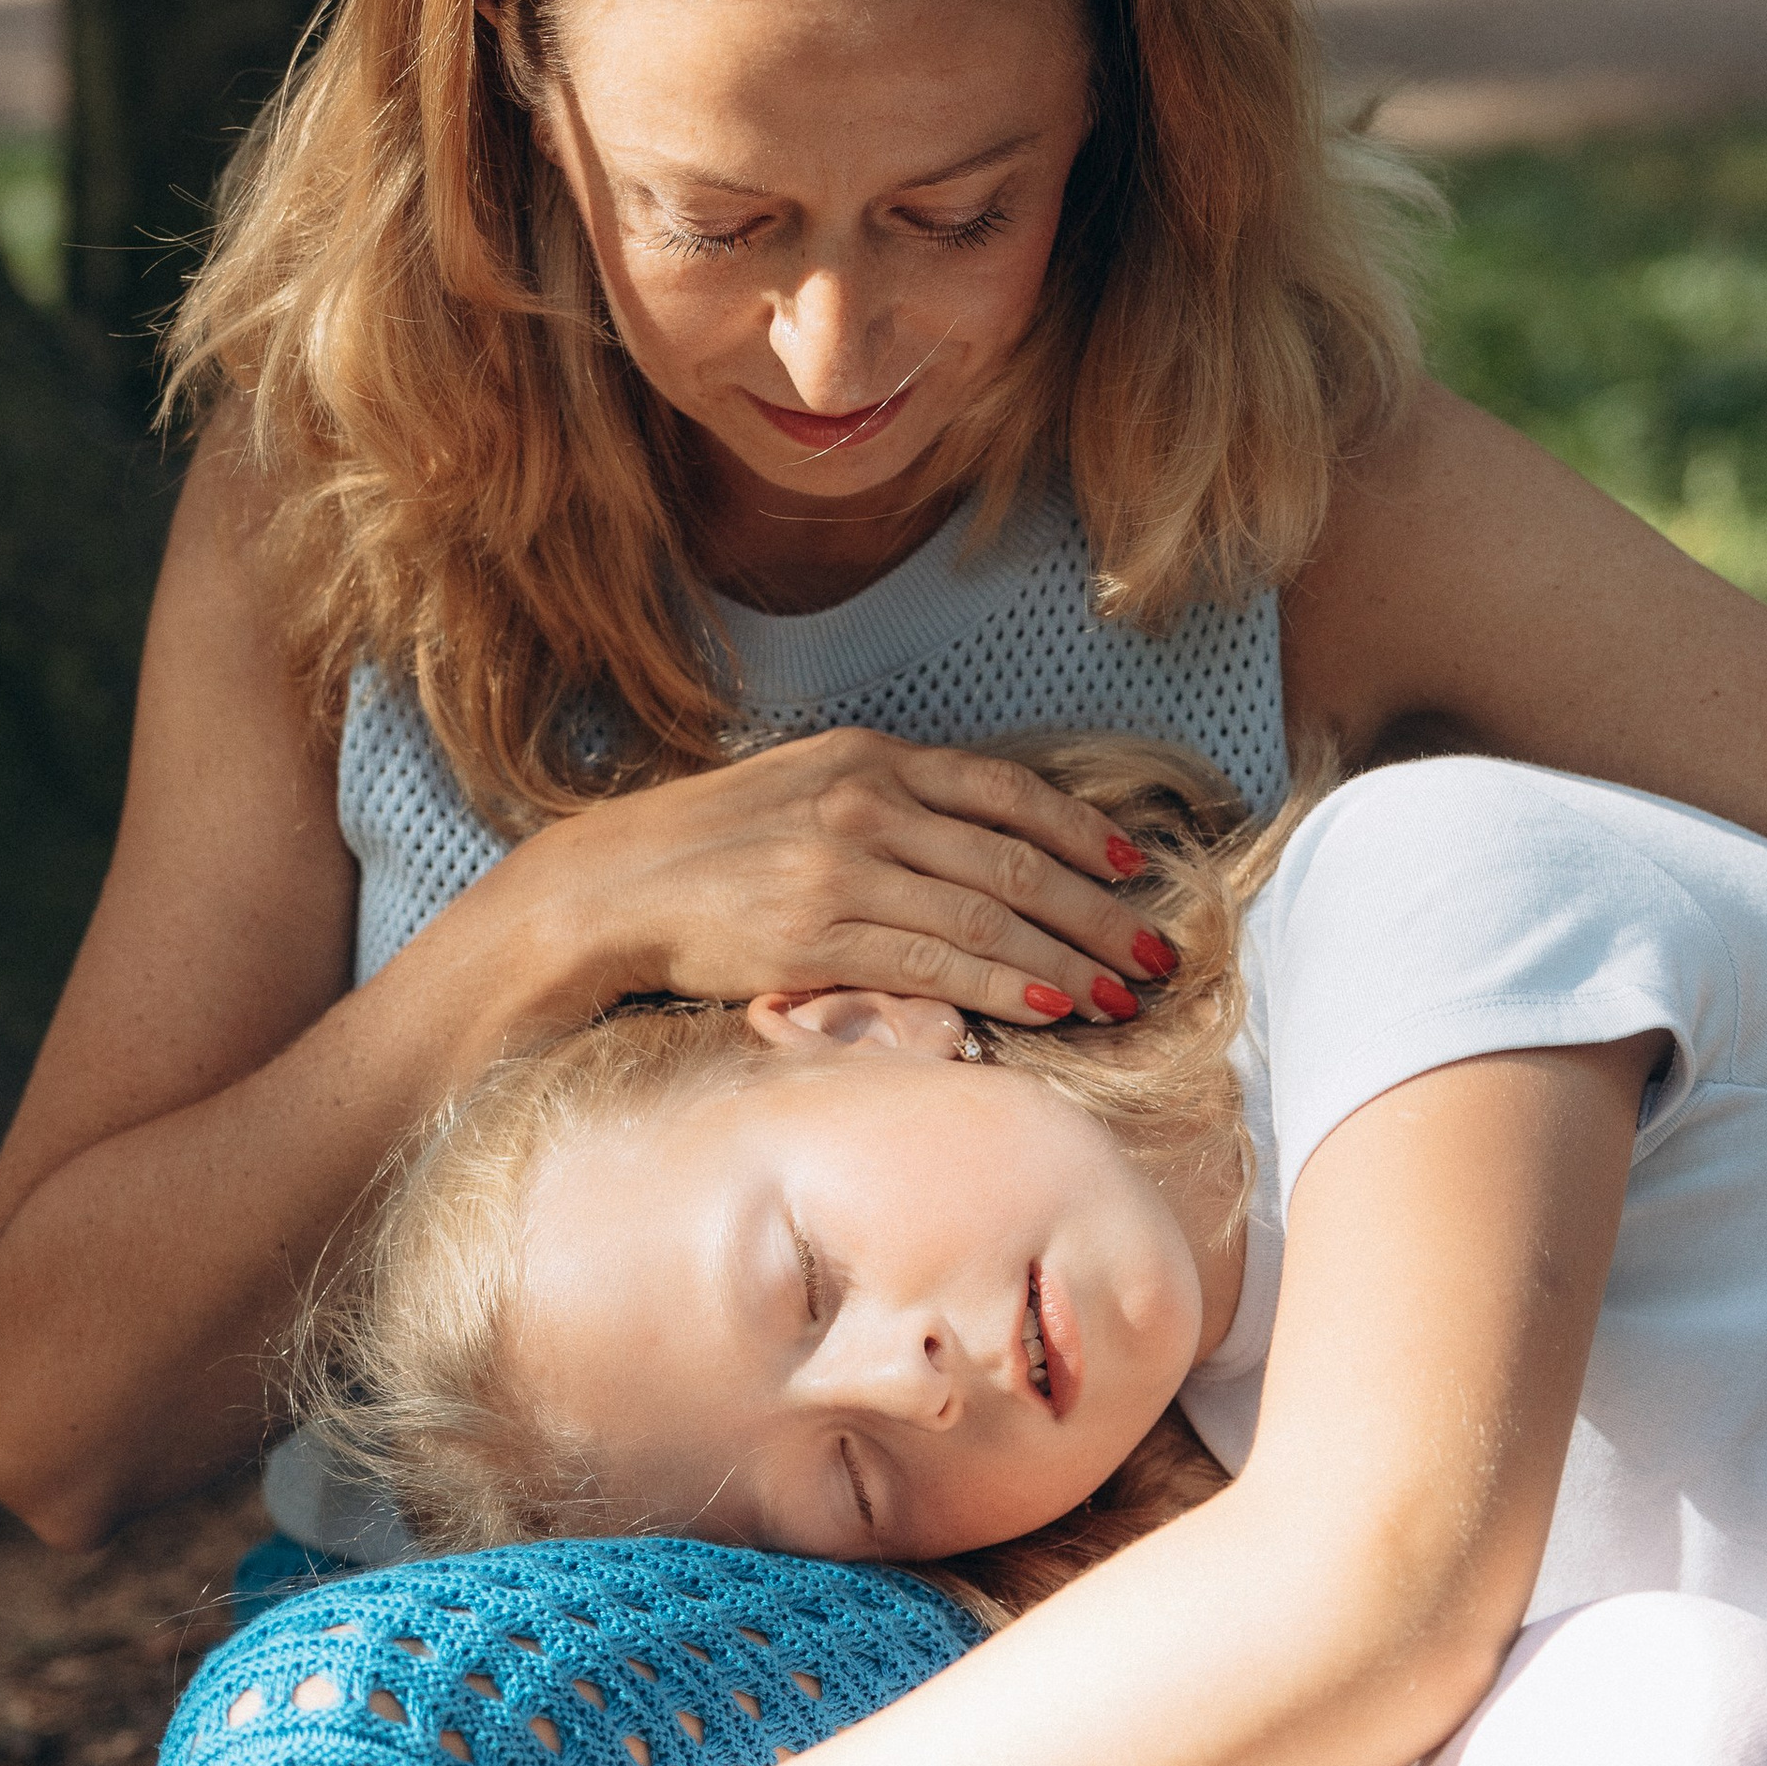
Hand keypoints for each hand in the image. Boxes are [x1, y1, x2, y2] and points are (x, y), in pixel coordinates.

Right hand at [525, 725, 1177, 1026]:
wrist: (608, 887)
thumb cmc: (710, 848)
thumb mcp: (806, 790)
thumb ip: (889, 803)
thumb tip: (982, 843)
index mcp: (868, 757)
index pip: (1006, 791)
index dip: (1083, 833)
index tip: (1137, 872)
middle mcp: (864, 802)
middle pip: (1016, 860)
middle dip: (1100, 913)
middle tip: (1158, 953)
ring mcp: (842, 866)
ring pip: (990, 915)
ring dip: (1070, 960)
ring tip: (1124, 995)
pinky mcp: (817, 934)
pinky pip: (937, 963)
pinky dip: (1006, 986)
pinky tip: (1054, 1009)